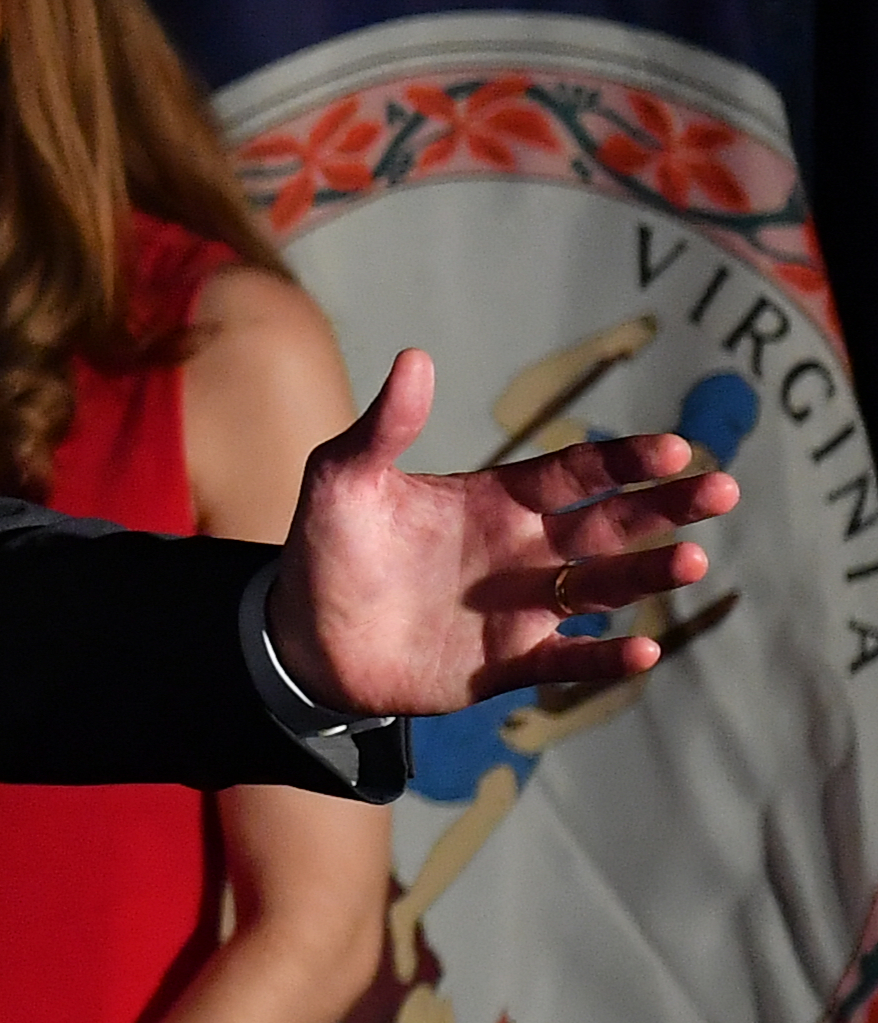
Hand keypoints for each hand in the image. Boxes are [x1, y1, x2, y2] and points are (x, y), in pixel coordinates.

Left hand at [269, 349, 734, 712]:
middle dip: (665, 508)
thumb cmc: (328, 548)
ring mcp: (521, 608)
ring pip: (602, 587)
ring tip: (692, 560)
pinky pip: (566, 660)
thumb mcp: (343, 480)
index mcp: (497, 499)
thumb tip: (414, 359)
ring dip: (647, 575)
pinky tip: (644, 650)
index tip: (676, 450)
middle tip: (723, 490)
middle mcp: (523, 550)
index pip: (576, 473)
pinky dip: (605, 658)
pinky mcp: (506, 663)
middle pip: (611, 524)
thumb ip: (383, 429)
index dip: (624, 461)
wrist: (300, 634)